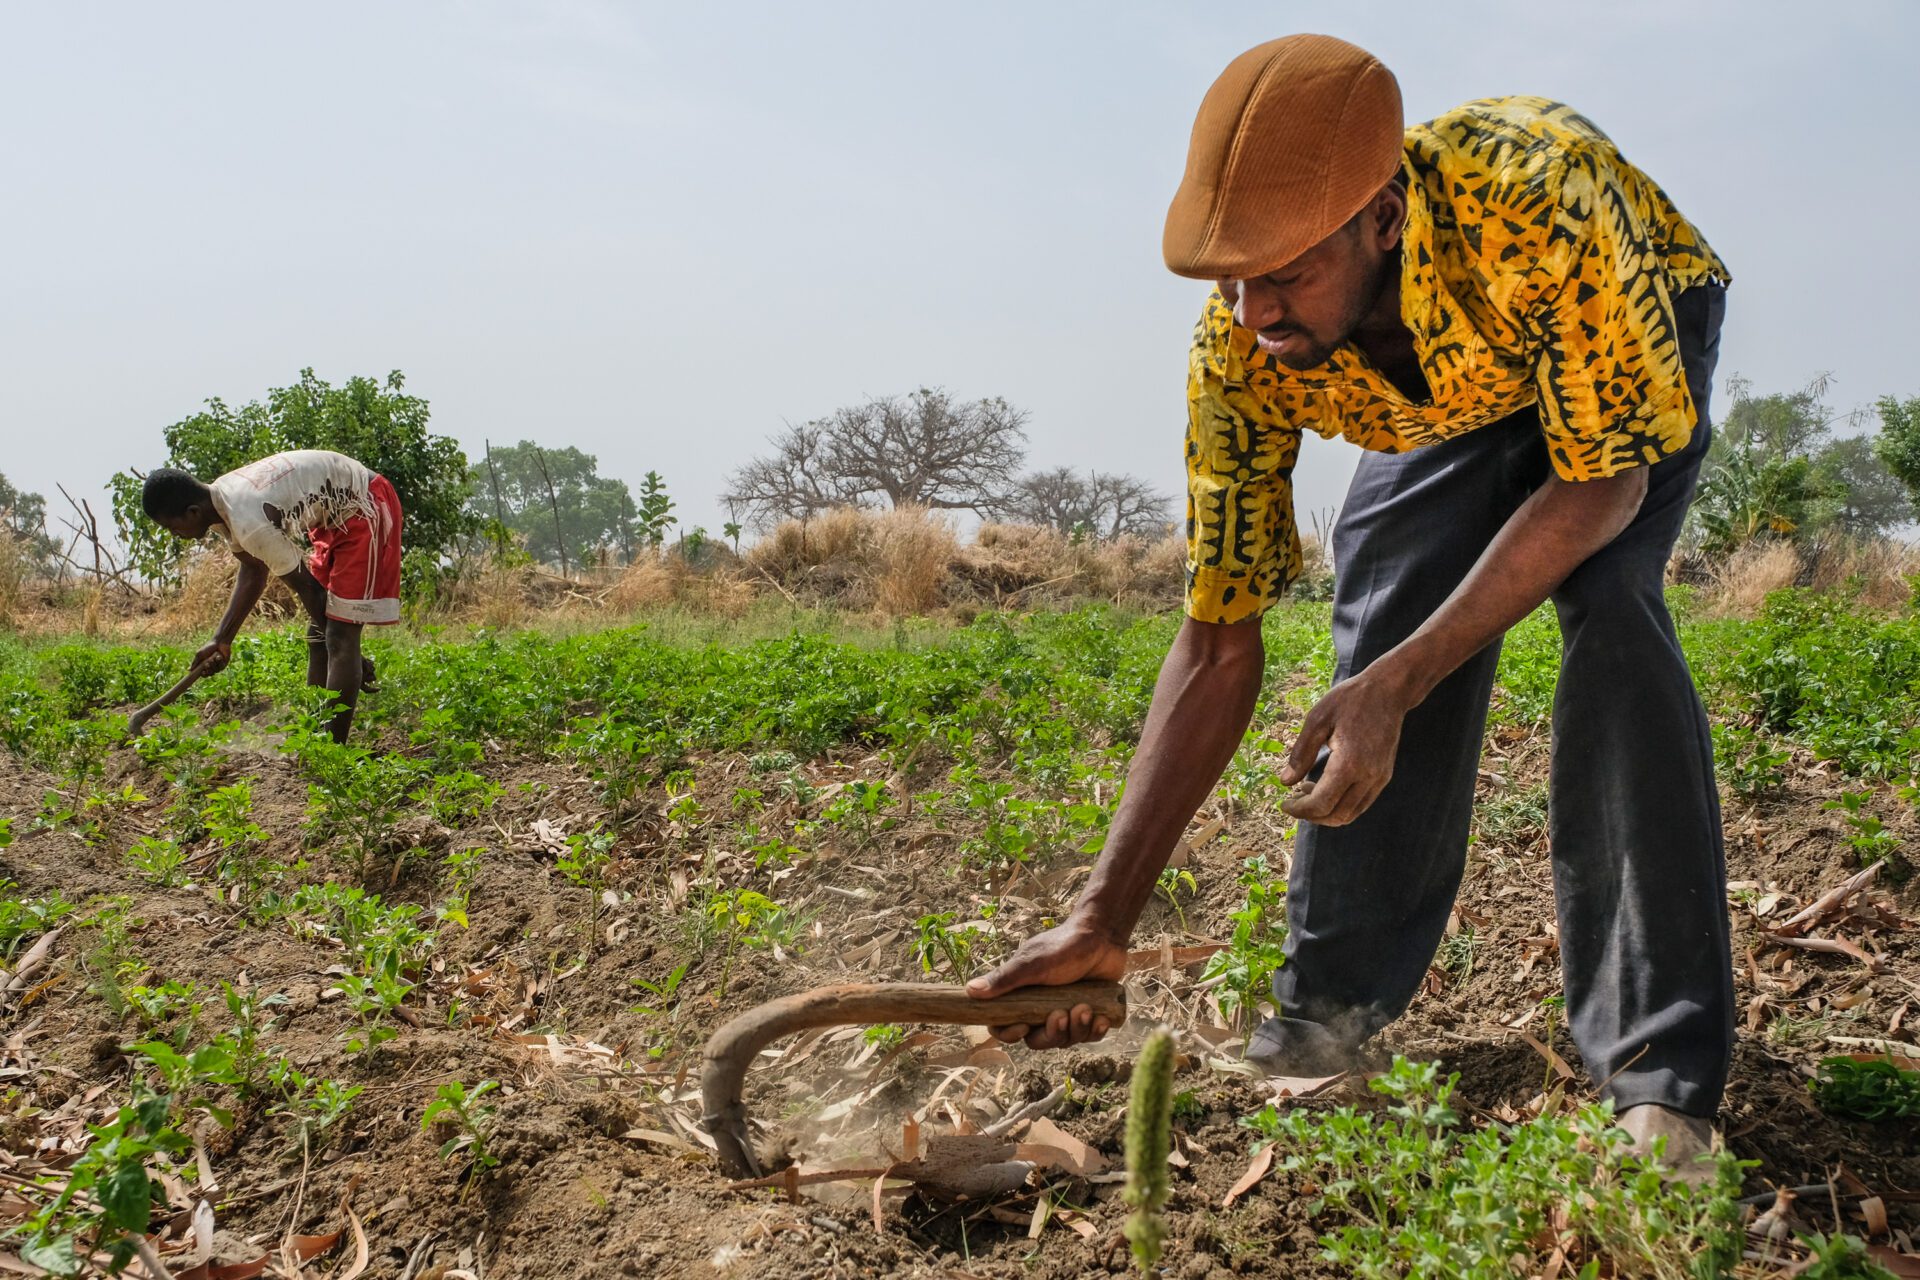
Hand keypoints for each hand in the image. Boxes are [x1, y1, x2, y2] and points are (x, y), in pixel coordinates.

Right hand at [191, 641, 231, 677]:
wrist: (219, 642)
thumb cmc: (208, 647)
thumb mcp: (200, 654)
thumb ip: (195, 662)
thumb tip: (188, 670)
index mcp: (204, 665)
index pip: (203, 674)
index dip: (203, 674)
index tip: (202, 672)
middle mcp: (211, 667)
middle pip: (209, 674)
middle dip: (208, 669)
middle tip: (207, 664)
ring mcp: (217, 666)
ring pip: (215, 671)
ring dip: (213, 664)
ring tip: (213, 658)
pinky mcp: (223, 664)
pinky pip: (221, 667)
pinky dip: (219, 662)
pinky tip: (219, 657)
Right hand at [966, 919, 1127, 1049]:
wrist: (1102, 936)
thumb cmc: (1063, 947)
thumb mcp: (1032, 964)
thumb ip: (1004, 979)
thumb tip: (970, 991)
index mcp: (1022, 997)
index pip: (1006, 1027)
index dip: (1011, 1034)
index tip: (1023, 1026)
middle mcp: (1042, 1009)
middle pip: (1038, 1040)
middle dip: (1052, 1033)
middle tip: (1062, 1014)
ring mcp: (1067, 1013)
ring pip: (1065, 1040)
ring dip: (1076, 1029)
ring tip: (1085, 1007)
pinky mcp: (1090, 1014)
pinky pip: (1089, 1036)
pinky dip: (1094, 1030)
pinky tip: (1100, 1018)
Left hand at [1279, 669, 1411, 826]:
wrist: (1388, 691)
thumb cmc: (1350, 700)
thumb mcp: (1317, 719)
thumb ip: (1301, 753)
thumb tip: (1285, 782)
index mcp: (1350, 763)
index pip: (1322, 803)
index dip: (1299, 810)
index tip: (1283, 804)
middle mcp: (1369, 776)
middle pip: (1336, 816)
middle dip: (1311, 815)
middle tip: (1292, 802)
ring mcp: (1379, 778)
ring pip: (1350, 815)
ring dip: (1326, 813)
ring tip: (1305, 793)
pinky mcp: (1384, 776)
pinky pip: (1361, 804)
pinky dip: (1340, 805)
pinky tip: (1324, 788)